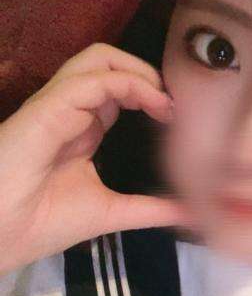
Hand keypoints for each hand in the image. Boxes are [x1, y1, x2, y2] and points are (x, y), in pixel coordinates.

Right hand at [0, 42, 195, 275]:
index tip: (178, 118)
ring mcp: (58, 106)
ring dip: (140, 72)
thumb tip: (190, 212)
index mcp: (81, 130)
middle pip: (107, 63)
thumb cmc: (45, 223)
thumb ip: (151, 209)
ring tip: (166, 98)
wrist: (3, 236)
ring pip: (98, 59)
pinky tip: (152, 102)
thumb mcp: (113, 213)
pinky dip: (127, 83)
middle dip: (147, 73)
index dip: (150, 94)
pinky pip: (90, 79)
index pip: (117, 92)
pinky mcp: (48, 109)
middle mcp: (70, 111)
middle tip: (176, 102)